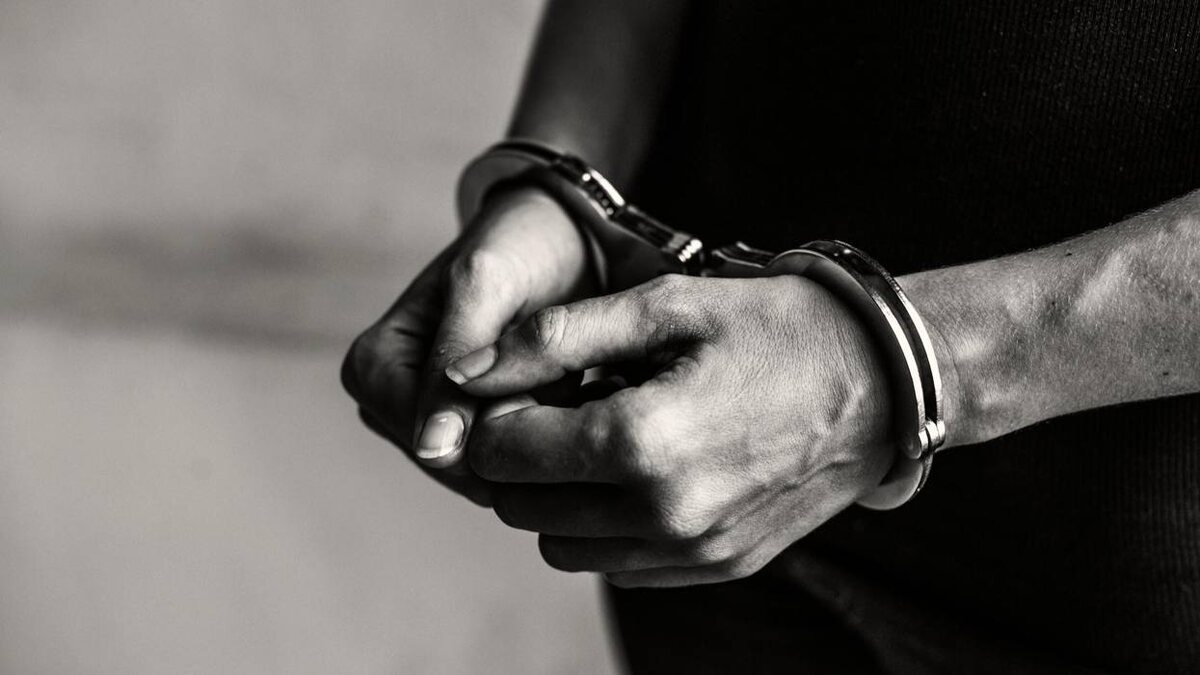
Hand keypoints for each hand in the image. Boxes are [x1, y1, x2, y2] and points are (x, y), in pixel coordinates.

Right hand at [341, 187, 592, 504]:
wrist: (558, 235)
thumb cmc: (518, 246)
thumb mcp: (485, 286)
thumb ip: (454, 361)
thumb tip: (432, 448)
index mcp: (369, 368)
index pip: (435, 448)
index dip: (506, 430)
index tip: (560, 382)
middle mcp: (384, 403)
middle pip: (463, 467)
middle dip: (525, 433)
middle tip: (571, 375)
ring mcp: (424, 422)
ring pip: (491, 470)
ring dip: (542, 434)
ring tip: (574, 379)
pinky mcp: (464, 432)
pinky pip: (509, 462)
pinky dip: (550, 434)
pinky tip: (574, 395)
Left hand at [447, 274, 895, 584]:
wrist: (886, 383)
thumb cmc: (778, 327)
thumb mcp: (666, 305)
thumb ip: (554, 338)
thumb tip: (465, 372)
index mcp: (642, 442)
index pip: (503, 453)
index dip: (496, 412)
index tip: (526, 380)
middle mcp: (663, 514)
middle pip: (521, 510)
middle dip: (519, 457)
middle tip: (557, 407)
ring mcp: (694, 551)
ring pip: (563, 547)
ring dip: (557, 497)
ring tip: (599, 438)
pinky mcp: (719, 566)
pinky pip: (620, 565)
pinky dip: (606, 525)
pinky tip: (641, 470)